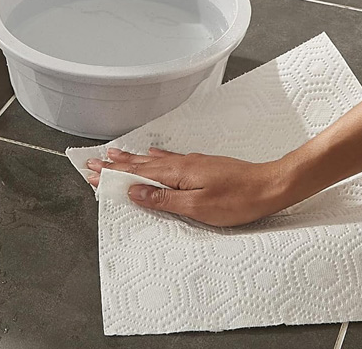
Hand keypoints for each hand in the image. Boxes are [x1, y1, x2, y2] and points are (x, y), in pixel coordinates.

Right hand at [86, 148, 291, 226]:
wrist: (270, 186)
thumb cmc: (238, 200)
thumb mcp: (198, 206)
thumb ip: (164, 199)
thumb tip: (135, 191)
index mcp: (177, 173)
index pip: (136, 174)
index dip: (113, 175)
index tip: (91, 173)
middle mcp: (182, 164)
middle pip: (141, 165)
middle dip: (115, 165)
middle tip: (92, 163)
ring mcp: (193, 163)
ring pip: (153, 161)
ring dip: (131, 160)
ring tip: (113, 155)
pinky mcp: (203, 166)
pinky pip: (170, 159)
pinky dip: (155, 158)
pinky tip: (152, 154)